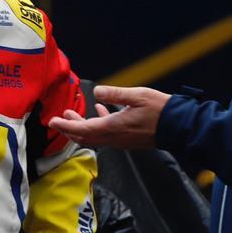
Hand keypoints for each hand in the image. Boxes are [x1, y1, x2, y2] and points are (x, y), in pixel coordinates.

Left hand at [47, 84, 170, 148]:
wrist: (179, 127)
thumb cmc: (160, 110)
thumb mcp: (137, 96)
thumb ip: (115, 94)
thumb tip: (96, 91)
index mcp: (113, 128)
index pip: (82, 130)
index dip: (65, 126)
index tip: (52, 121)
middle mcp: (114, 138)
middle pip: (85, 137)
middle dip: (70, 128)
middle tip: (59, 118)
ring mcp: (121, 141)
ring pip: (95, 137)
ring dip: (82, 127)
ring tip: (74, 115)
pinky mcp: (128, 140)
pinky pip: (107, 135)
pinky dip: (98, 125)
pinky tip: (100, 112)